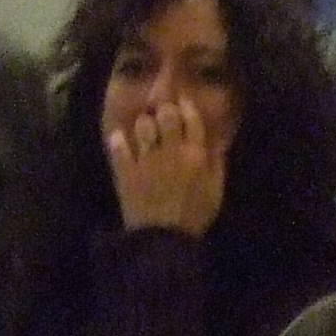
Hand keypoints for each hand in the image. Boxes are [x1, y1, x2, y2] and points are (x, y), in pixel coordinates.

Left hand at [106, 98, 227, 236]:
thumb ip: (216, 163)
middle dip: (165, 108)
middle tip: (164, 108)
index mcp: (195, 153)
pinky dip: (119, 140)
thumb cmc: (195, 214)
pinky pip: (119, 147)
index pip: (192, 119)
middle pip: (166, 116)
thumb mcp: (215, 190)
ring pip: (142, 126)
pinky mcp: (126, 169)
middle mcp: (170, 149)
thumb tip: (217, 142)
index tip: (184, 99)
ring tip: (145, 123)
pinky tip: (120, 136)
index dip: (188, 106)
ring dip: (144, 122)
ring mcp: (145, 158)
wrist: (163, 236)